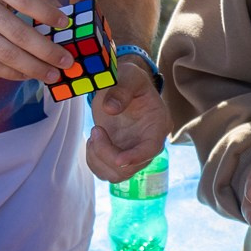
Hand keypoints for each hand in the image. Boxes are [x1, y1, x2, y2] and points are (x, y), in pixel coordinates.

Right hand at [0, 0, 69, 84]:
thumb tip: (56, 12)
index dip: (47, 13)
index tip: (64, 25)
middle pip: (18, 33)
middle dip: (46, 51)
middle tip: (66, 61)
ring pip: (6, 54)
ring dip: (33, 68)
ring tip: (52, 74)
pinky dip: (12, 72)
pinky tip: (27, 74)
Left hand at [85, 60, 166, 181]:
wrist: (120, 85)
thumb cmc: (128, 79)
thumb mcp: (128, 76)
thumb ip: (121, 90)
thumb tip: (110, 109)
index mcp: (157, 124)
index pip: (152, 148)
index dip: (137, 157)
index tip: (119, 160)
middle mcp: (147, 143)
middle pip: (131, 167)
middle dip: (107, 154)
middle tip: (96, 129)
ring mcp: (132, 152)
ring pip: (117, 174)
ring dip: (99, 159)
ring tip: (94, 133)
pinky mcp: (118, 156)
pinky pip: (105, 171)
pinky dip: (94, 161)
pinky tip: (93, 140)